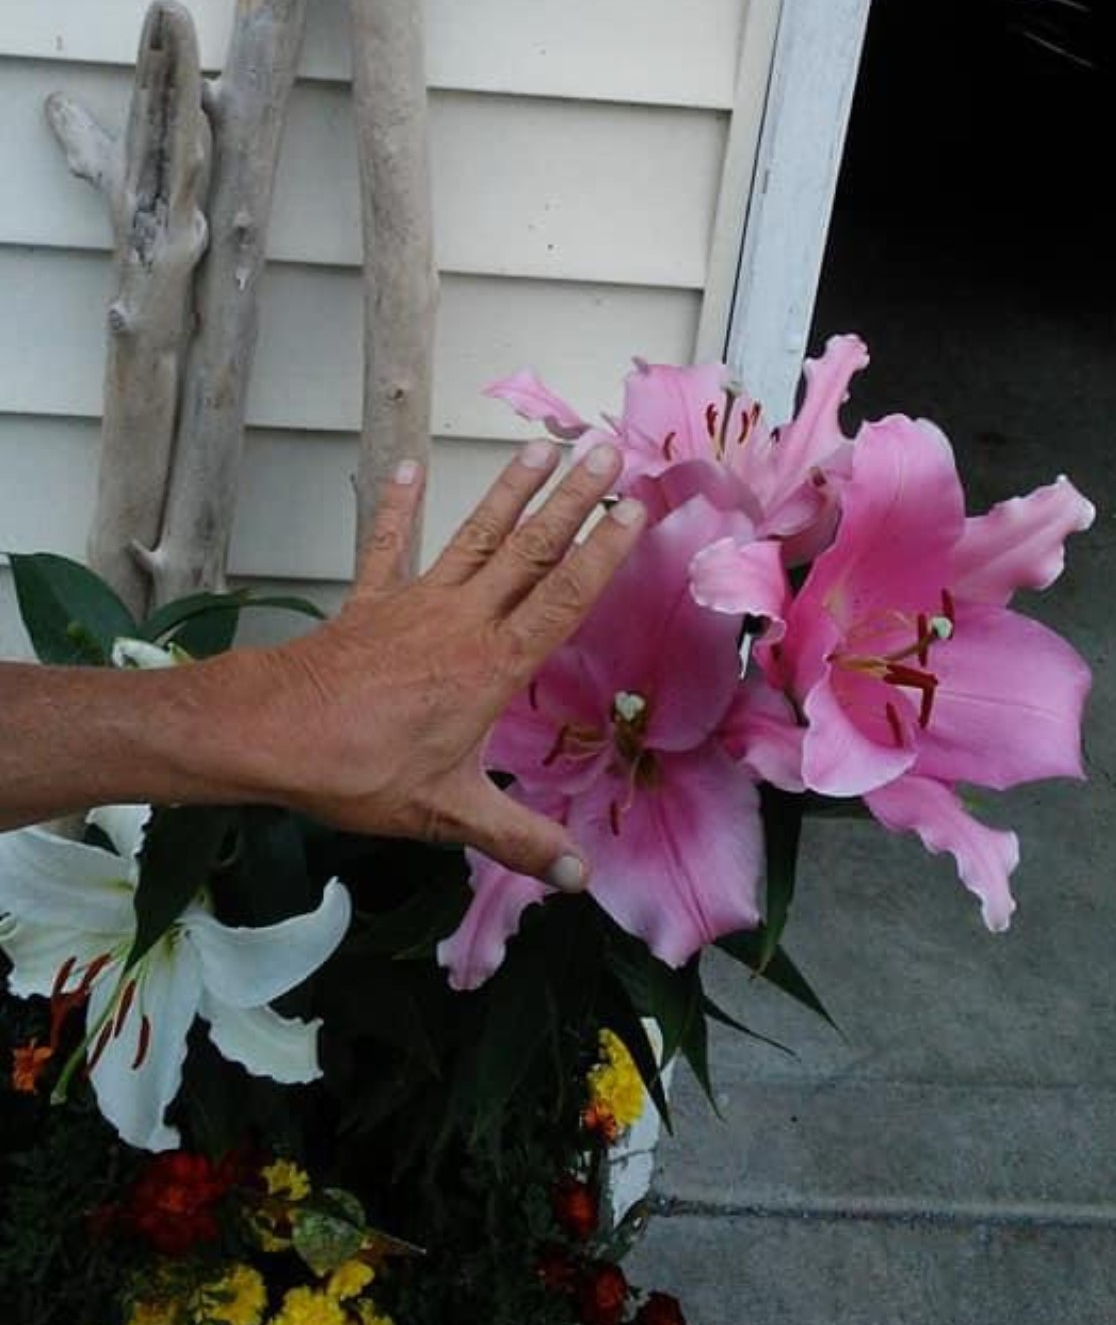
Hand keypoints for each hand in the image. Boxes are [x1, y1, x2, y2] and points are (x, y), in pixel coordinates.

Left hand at [217, 442, 644, 886]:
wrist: (270, 734)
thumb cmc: (360, 772)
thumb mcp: (447, 814)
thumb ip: (519, 840)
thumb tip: (580, 878)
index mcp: (492, 667)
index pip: (562, 599)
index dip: (603, 554)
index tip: (636, 509)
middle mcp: (463, 621)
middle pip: (529, 552)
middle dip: (572, 501)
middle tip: (607, 451)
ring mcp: (415, 604)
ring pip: (474, 537)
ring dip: (509, 491)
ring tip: (541, 445)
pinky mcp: (371, 603)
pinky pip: (388, 546)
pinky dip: (397, 506)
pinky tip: (408, 465)